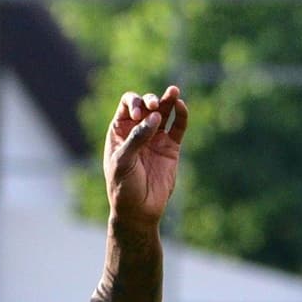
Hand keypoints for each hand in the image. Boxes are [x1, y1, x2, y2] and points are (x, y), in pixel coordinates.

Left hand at [104, 85, 187, 228]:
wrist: (139, 210)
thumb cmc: (124, 187)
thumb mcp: (123, 162)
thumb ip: (137, 138)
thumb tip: (154, 116)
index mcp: (120, 133)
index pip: (127, 106)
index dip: (134, 103)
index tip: (137, 115)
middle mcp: (138, 132)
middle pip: (147, 105)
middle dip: (150, 101)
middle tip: (153, 107)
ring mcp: (155, 139)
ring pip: (164, 112)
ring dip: (168, 100)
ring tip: (174, 91)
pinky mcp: (171, 147)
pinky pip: (178, 126)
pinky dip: (181, 114)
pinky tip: (181, 106)